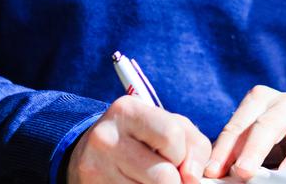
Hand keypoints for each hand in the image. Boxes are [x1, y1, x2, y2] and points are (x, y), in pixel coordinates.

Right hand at [67, 95, 211, 183]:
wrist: (91, 152)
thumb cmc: (142, 137)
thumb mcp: (170, 126)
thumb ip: (194, 146)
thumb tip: (192, 178)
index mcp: (128, 110)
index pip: (171, 135)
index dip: (182, 153)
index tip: (176, 157)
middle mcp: (107, 137)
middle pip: (164, 175)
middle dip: (174, 179)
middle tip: (166, 174)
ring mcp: (96, 167)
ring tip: (149, 178)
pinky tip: (137, 183)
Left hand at [204, 86, 285, 178]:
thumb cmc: (277, 139)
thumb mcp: (255, 140)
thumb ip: (237, 153)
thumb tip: (215, 173)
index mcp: (259, 99)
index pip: (238, 126)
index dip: (224, 150)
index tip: (213, 172)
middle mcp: (283, 101)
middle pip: (264, 125)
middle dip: (251, 150)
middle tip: (242, 172)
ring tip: (276, 175)